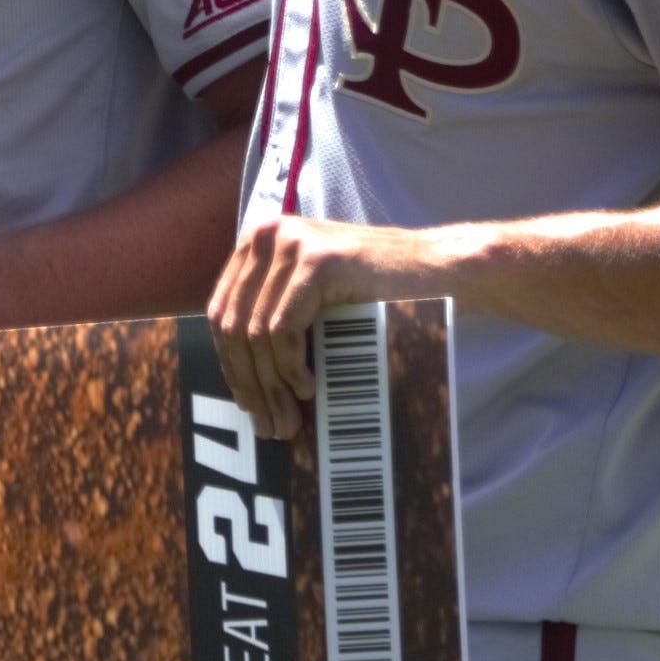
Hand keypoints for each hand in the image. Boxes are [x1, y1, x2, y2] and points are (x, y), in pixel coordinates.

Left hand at [208, 214, 418, 440]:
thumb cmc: (375, 290)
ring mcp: (290, 244)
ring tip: (287, 419)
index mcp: (256, 241)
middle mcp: (264, 235)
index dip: (230, 363)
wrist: (436, 268)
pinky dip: (290, 367)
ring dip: (270, 386)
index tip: (246, 405)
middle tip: (266, 425)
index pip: (223, 312)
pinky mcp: (316, 263)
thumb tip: (239, 379)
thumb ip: (272, 313)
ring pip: (257, 332)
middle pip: (234, 324)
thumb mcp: (310, 295)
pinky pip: (285, 329)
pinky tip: (307, 389)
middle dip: (249, 382)